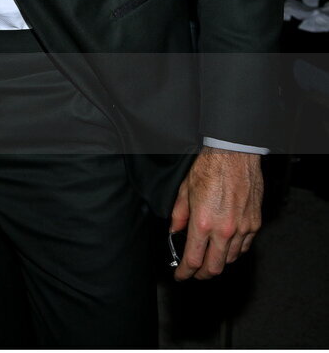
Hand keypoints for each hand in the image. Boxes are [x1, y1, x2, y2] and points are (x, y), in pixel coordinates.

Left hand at [170, 147, 262, 280]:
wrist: (235, 155)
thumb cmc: (210, 167)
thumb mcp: (185, 190)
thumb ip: (179, 215)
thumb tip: (175, 231)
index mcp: (203, 222)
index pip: (193, 259)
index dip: (185, 272)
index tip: (180, 275)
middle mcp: (224, 230)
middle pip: (214, 267)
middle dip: (202, 275)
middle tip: (194, 274)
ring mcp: (242, 229)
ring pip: (231, 259)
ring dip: (218, 263)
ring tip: (209, 258)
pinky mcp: (255, 224)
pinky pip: (245, 247)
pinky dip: (234, 251)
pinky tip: (226, 247)